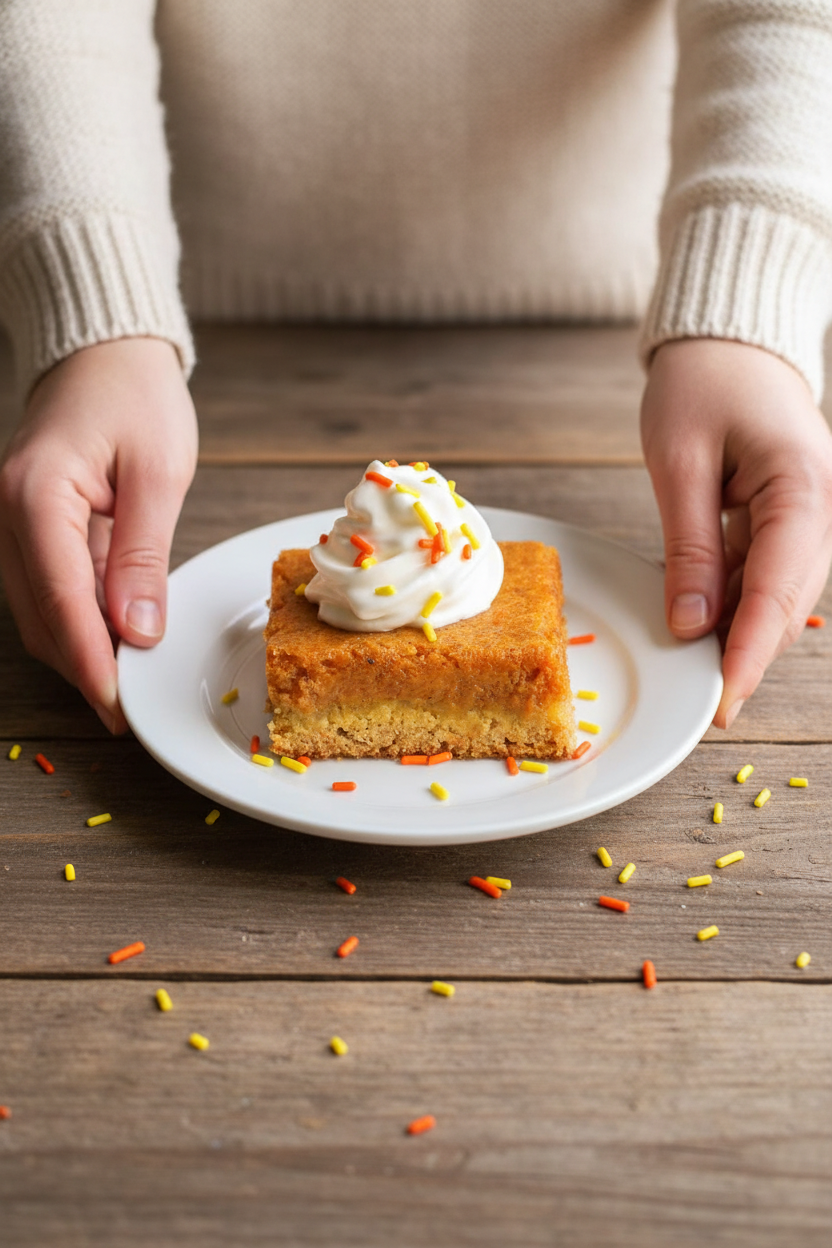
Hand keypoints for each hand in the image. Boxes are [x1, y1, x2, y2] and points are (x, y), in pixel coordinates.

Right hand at [0, 337, 197, 731]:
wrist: (104, 351)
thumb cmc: (134, 394)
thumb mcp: (157, 471)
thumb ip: (142, 554)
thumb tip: (136, 630)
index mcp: (36, 495)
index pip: (61, 600)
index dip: (91, 661)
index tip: (118, 707)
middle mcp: (9, 514)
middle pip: (40, 616)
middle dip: (83, 668)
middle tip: (127, 711)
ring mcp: (11, 523)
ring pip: (39, 611)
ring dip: (79, 650)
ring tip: (125, 683)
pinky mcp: (28, 528)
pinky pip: (47, 588)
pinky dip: (78, 620)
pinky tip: (114, 637)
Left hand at [641, 338, 831, 728]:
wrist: (726, 341)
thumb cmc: (702, 380)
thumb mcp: (679, 461)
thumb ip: (689, 546)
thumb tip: (692, 624)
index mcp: (802, 484)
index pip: (780, 585)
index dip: (751, 649)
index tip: (724, 699)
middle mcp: (819, 505)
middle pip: (787, 598)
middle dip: (749, 654)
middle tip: (709, 708)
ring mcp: (806, 513)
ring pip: (777, 592)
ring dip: (741, 632)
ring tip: (700, 674)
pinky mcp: (785, 517)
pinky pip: (762, 572)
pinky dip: (733, 601)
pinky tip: (703, 625)